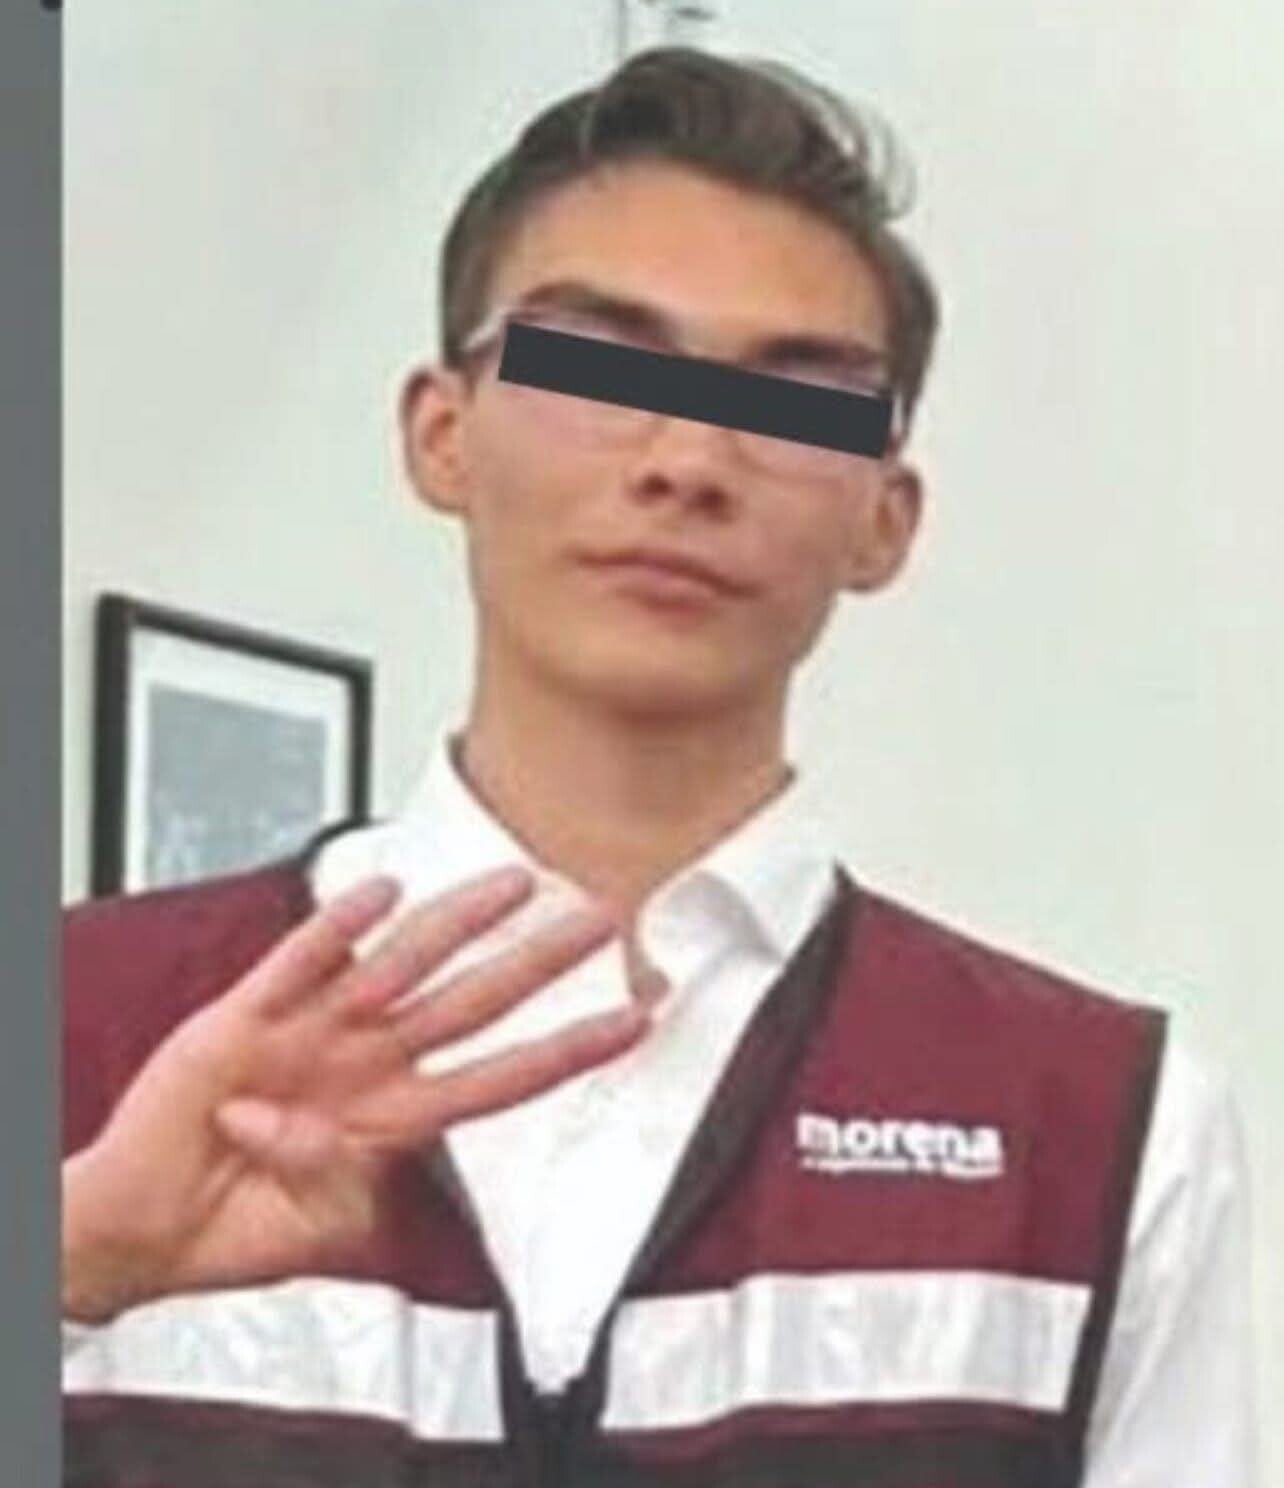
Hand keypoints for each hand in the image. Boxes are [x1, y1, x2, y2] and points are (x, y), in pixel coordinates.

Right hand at [62, 868, 648, 1321]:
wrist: (145, 1226)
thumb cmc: (238, 1226)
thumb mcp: (319, 1226)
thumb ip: (341, 1181)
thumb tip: (334, 1135)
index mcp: (394, 1116)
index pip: (504, 1077)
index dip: (569, 1050)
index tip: (633, 1019)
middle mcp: (365, 1063)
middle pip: (473, 1004)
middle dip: (537, 962)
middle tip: (598, 918)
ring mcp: (312, 1035)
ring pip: (401, 966)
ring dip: (458, 925)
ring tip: (514, 885)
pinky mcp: (245, 1020)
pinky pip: (298, 965)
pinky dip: (336, 931)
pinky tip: (379, 894)